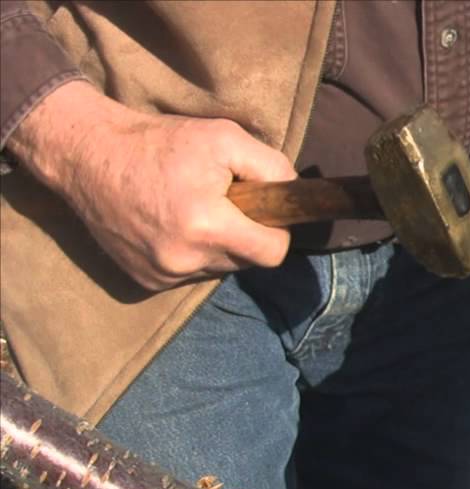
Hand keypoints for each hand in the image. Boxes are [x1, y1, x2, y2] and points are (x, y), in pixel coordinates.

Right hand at [7, 80, 295, 290]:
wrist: (88, 155)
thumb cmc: (160, 142)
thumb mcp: (225, 138)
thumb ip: (271, 167)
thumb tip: (294, 194)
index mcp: (206, 227)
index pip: (272, 254)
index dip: (276, 232)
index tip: (265, 212)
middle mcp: (184, 259)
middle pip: (246, 262)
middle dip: (245, 235)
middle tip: (224, 203)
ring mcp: (162, 274)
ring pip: (218, 269)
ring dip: (218, 245)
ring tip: (194, 211)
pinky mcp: (145, 280)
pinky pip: (189, 274)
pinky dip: (191, 253)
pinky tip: (171, 225)